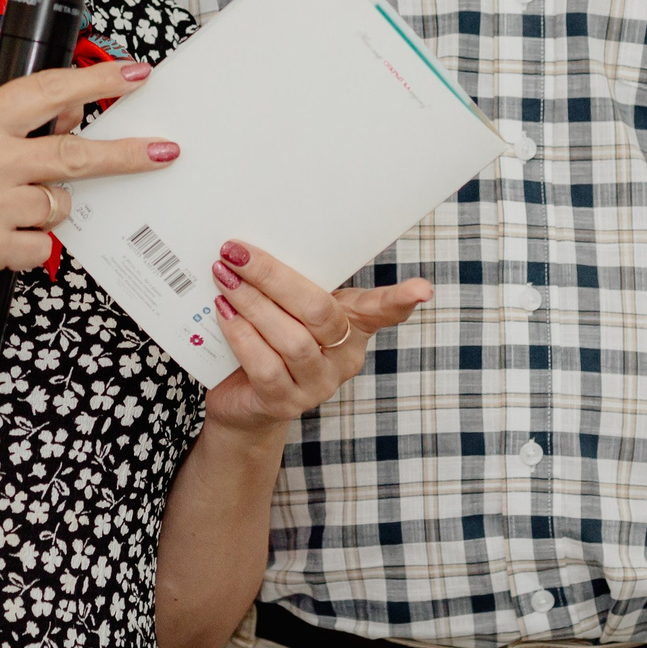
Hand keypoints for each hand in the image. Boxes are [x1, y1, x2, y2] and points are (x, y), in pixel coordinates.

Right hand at [0, 62, 180, 309]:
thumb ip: (8, 130)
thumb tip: (67, 117)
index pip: (49, 92)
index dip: (98, 82)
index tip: (135, 75)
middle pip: (76, 154)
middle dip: (127, 153)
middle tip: (164, 150)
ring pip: (59, 207)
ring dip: (47, 212)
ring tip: (5, 212)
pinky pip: (42, 248)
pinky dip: (28, 248)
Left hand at [203, 241, 430, 438]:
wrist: (242, 399)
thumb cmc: (269, 337)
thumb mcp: (288, 306)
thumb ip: (292, 282)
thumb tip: (258, 243)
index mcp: (353, 324)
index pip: (382, 309)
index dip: (401, 299)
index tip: (422, 289)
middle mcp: (343, 357)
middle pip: (319, 311)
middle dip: (274, 277)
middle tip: (236, 252)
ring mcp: (317, 384)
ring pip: (292, 340)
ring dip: (252, 304)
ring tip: (223, 278)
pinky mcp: (285, 404)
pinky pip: (266, 367)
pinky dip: (241, 335)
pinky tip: (223, 314)